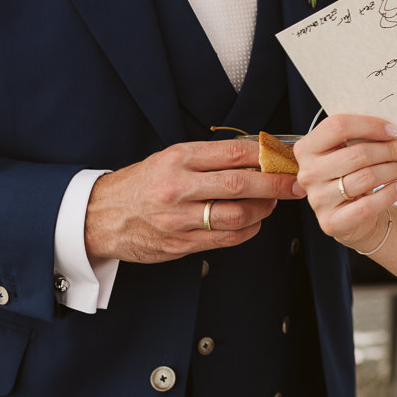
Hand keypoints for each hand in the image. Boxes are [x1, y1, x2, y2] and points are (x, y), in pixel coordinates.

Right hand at [85, 139, 305, 262]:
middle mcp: (178, 187)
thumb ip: (211, 158)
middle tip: (296, 184)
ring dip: (264, 209)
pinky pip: (227, 239)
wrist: (99, 215)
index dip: (266, 155)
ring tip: (271, 202)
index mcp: (178, 159)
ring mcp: (179, 219)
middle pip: (240, 184)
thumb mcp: (171, 158)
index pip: (233, 153)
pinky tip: (253, 221)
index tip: (286, 157)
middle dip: (276, 184)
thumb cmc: (142, 184)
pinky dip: (248, 230)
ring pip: (237, 215)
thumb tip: (258, 156)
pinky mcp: (180, 244)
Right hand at [295, 114, 396, 250]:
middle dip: (390, 150)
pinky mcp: (331, 222)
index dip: (370, 126)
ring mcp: (318, 199)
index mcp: (308, 148)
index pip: (338, 127)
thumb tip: (395, 130)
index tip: (395, 130)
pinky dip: (389, 194)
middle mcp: (308, 173)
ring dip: (395, 169)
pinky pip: (367, 206)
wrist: (351, 216)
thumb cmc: (352, 176)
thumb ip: (362, 138)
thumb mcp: (349, 153)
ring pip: (366, 177)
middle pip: (357, 154)